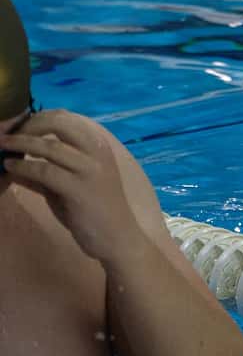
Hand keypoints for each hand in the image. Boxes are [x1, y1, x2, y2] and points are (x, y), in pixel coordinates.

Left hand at [0, 109, 142, 263]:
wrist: (118, 237)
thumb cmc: (94, 211)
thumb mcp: (70, 186)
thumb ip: (47, 172)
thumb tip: (13, 162)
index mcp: (98, 146)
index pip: (67, 119)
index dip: (39, 118)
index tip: (19, 126)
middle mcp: (97, 152)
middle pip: (60, 124)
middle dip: (30, 125)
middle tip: (9, 135)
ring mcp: (89, 170)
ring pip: (50, 147)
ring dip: (20, 143)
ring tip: (1, 146)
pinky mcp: (79, 189)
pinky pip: (45, 171)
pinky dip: (23, 167)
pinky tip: (9, 167)